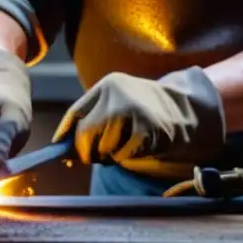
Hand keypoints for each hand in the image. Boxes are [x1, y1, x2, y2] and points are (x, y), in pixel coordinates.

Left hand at [52, 67, 225, 164]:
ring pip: (102, 146)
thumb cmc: (143, 112)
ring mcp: (132, 110)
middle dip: (86, 150)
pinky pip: (121, 155)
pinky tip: (137, 147)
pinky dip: (125, 158)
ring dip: (109, 155)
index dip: (65, 133)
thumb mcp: (117, 104)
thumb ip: (93, 118)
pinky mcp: (146, 128)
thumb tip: (63, 146)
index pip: (76, 112)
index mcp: (107, 85)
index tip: (57, 148)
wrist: (184, 111)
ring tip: (123, 146)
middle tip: (94, 156)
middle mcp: (117, 93)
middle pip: (85, 132)